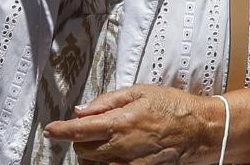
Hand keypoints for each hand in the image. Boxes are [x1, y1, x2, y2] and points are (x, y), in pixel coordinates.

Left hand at [44, 85, 216, 163]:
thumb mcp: (141, 92)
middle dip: (81, 138)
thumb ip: (108, 101)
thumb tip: (81, 110)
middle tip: (94, 128)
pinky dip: (104, 163)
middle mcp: (120, 147)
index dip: (60, 130)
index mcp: (120, 122)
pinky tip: (114, 154)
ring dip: (92, 153)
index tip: (51, 129)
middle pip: (82, 149)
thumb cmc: (172, 107)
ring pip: (92, 164)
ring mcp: (127, 164)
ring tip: (107, 140)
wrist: (198, 131)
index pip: (79, 129)